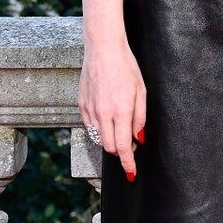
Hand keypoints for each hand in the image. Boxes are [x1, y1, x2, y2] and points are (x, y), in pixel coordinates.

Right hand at [79, 33, 146, 180]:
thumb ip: (140, 117)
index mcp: (120, 111)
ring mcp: (89, 110)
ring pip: (98, 138)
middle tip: (130, 144)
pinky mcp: (81, 105)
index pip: (122, 146)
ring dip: (109, 140)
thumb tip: (139, 138)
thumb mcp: (141, 91)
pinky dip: (99, 129)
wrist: (103, 50)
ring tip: (120, 127)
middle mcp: (102, 114)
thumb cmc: (126, 67)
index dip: (127, 162)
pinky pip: (90, 126)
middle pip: (109, 147)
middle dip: (120, 152)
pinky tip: (107, 117)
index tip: (131, 173)